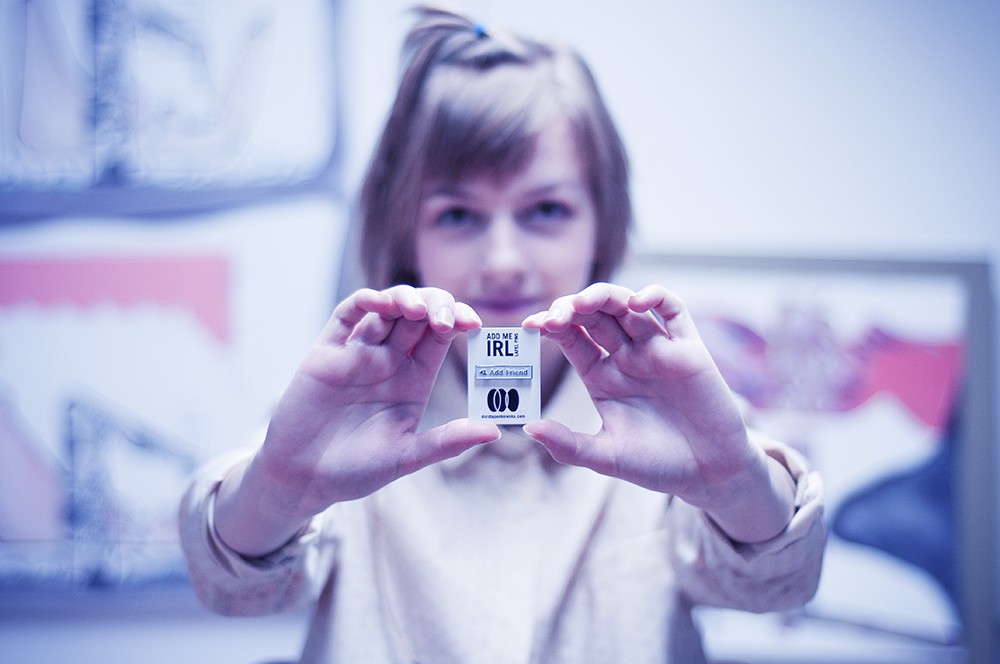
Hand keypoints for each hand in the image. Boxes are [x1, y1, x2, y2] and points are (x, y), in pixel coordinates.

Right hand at [216, 286, 499, 554]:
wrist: (302, 478)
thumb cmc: (355, 471)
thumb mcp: (406, 457)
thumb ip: (445, 442)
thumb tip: (494, 431)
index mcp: (414, 379)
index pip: (441, 337)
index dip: (458, 322)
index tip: (473, 323)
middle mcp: (389, 360)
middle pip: (418, 315)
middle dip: (436, 304)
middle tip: (445, 316)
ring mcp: (358, 352)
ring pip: (386, 308)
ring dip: (405, 298)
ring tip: (417, 308)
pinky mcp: (328, 351)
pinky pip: (347, 314)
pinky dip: (365, 301)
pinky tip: (380, 302)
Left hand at [522, 283, 794, 541]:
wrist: (709, 475)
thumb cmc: (657, 465)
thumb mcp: (606, 458)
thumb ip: (568, 445)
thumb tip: (528, 428)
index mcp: (602, 376)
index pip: (572, 338)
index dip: (551, 326)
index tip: (531, 326)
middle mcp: (627, 357)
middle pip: (595, 316)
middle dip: (572, 308)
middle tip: (555, 314)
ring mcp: (657, 349)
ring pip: (627, 306)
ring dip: (605, 296)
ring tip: (584, 302)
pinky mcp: (689, 348)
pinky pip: (674, 310)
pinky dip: (656, 296)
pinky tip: (637, 302)